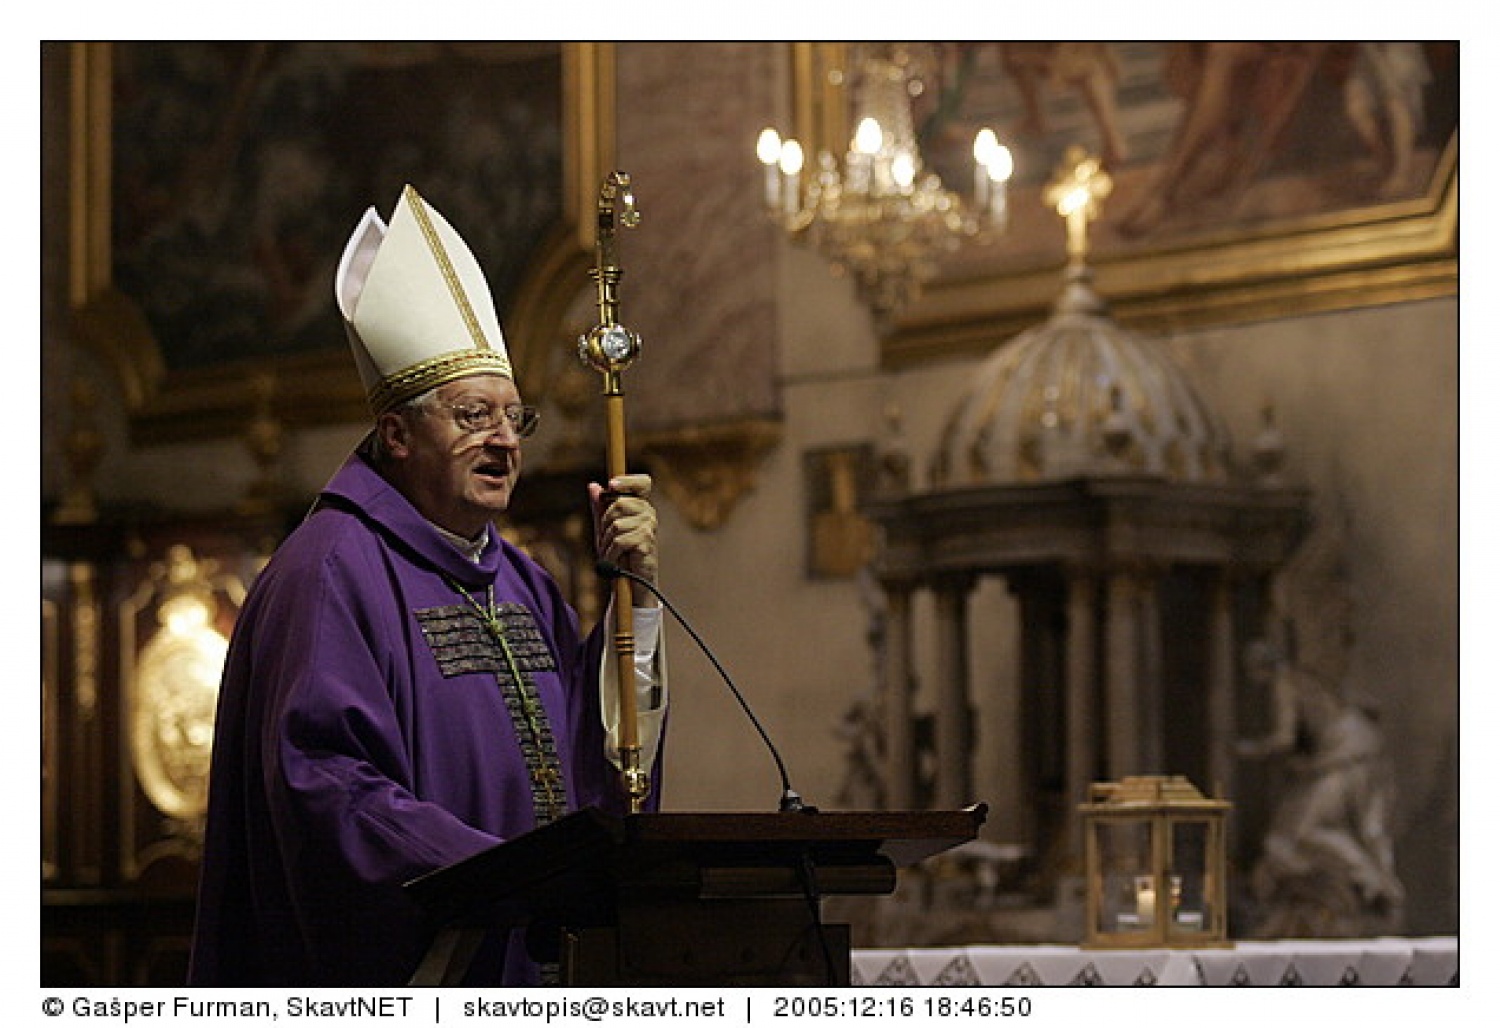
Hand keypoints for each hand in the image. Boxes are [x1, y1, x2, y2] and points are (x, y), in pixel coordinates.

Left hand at [589, 474, 658, 606]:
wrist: (630, 580)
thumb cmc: (620, 553)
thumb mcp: (605, 527)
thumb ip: (600, 507)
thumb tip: (593, 486)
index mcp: (640, 505)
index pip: (642, 483)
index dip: (628, 480)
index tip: (611, 485)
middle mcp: (648, 513)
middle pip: (618, 504)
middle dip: (604, 524)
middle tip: (606, 540)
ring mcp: (649, 526)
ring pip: (616, 524)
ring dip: (606, 543)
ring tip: (611, 553)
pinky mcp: (647, 541)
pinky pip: (619, 541)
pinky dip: (611, 553)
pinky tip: (614, 561)